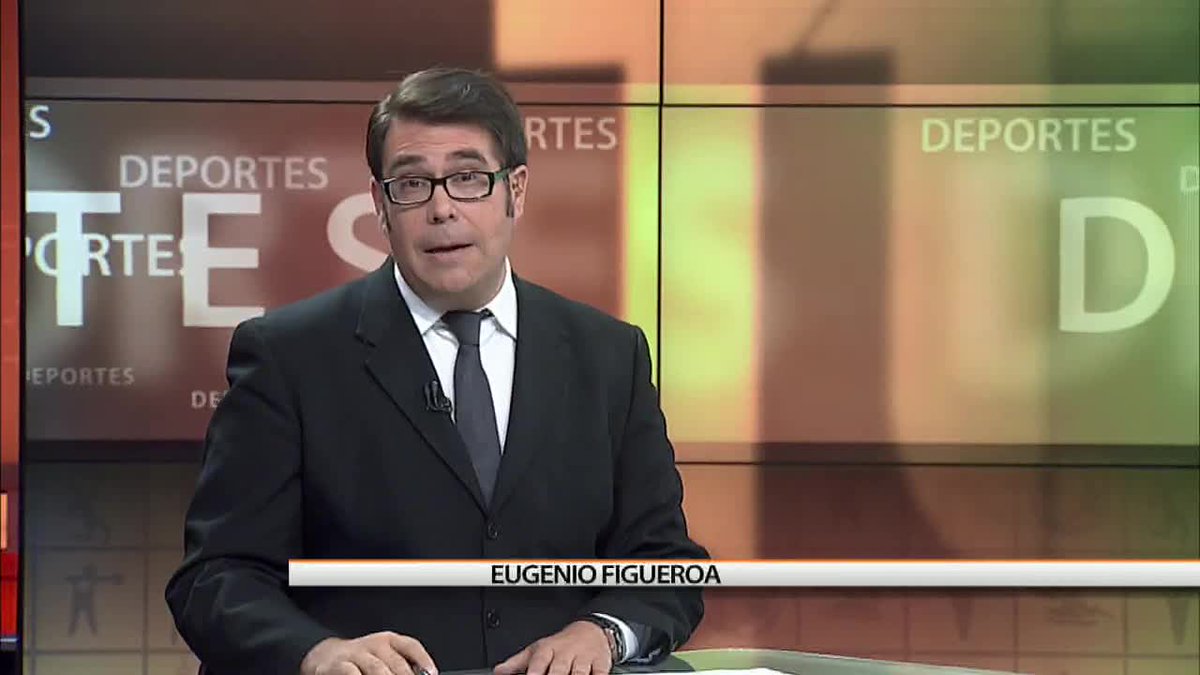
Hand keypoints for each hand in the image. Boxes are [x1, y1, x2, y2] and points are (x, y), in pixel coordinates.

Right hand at [300, 632, 437, 674]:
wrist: (326, 656)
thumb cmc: (360, 659)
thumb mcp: (382, 656)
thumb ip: (401, 663)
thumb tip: (423, 673)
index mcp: (388, 641)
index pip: (410, 646)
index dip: (423, 660)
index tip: (432, 674)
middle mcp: (374, 645)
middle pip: (396, 663)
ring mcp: (355, 654)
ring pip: (377, 668)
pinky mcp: (337, 665)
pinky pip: (351, 672)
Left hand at [493, 620, 611, 674]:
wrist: (590, 630)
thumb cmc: (560, 644)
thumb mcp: (536, 649)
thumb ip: (516, 663)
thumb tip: (497, 671)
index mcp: (547, 650)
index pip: (538, 662)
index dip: (534, 673)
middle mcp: (565, 653)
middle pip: (558, 670)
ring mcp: (583, 658)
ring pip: (579, 673)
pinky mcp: (600, 663)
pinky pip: (599, 673)